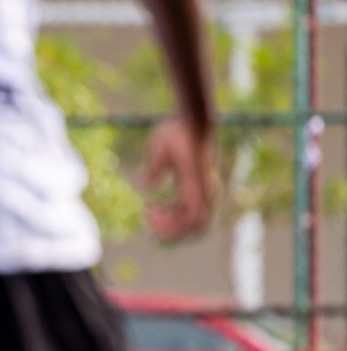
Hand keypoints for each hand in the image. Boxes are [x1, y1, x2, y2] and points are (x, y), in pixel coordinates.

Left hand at [140, 118, 214, 240]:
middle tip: (148, 219)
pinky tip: (154, 206)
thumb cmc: (177, 132)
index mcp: (196, 183)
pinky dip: (174, 214)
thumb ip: (154, 164)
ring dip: (173, 222)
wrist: (194, 122)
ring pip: (194, 220)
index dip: (173, 225)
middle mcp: (205, 190)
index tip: (150, 218)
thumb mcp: (160, 144)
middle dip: (173, 228)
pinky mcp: (199, 189)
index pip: (192, 217)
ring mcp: (205, 190)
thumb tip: (146, 185)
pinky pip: (190, 211)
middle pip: (196, 224)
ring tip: (149, 214)